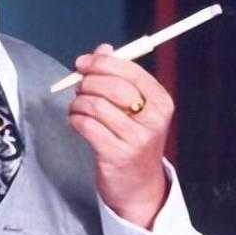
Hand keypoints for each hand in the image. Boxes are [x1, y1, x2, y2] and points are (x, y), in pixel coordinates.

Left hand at [67, 44, 173, 228]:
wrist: (138, 185)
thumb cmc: (133, 139)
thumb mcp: (136, 107)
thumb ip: (119, 76)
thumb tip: (103, 49)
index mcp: (161, 102)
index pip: (129, 71)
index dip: (101, 63)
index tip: (83, 63)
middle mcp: (152, 119)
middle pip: (110, 86)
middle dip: (87, 83)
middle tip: (79, 89)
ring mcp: (135, 139)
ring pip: (94, 105)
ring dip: (78, 103)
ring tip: (78, 108)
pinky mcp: (115, 155)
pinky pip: (85, 125)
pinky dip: (75, 120)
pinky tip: (77, 122)